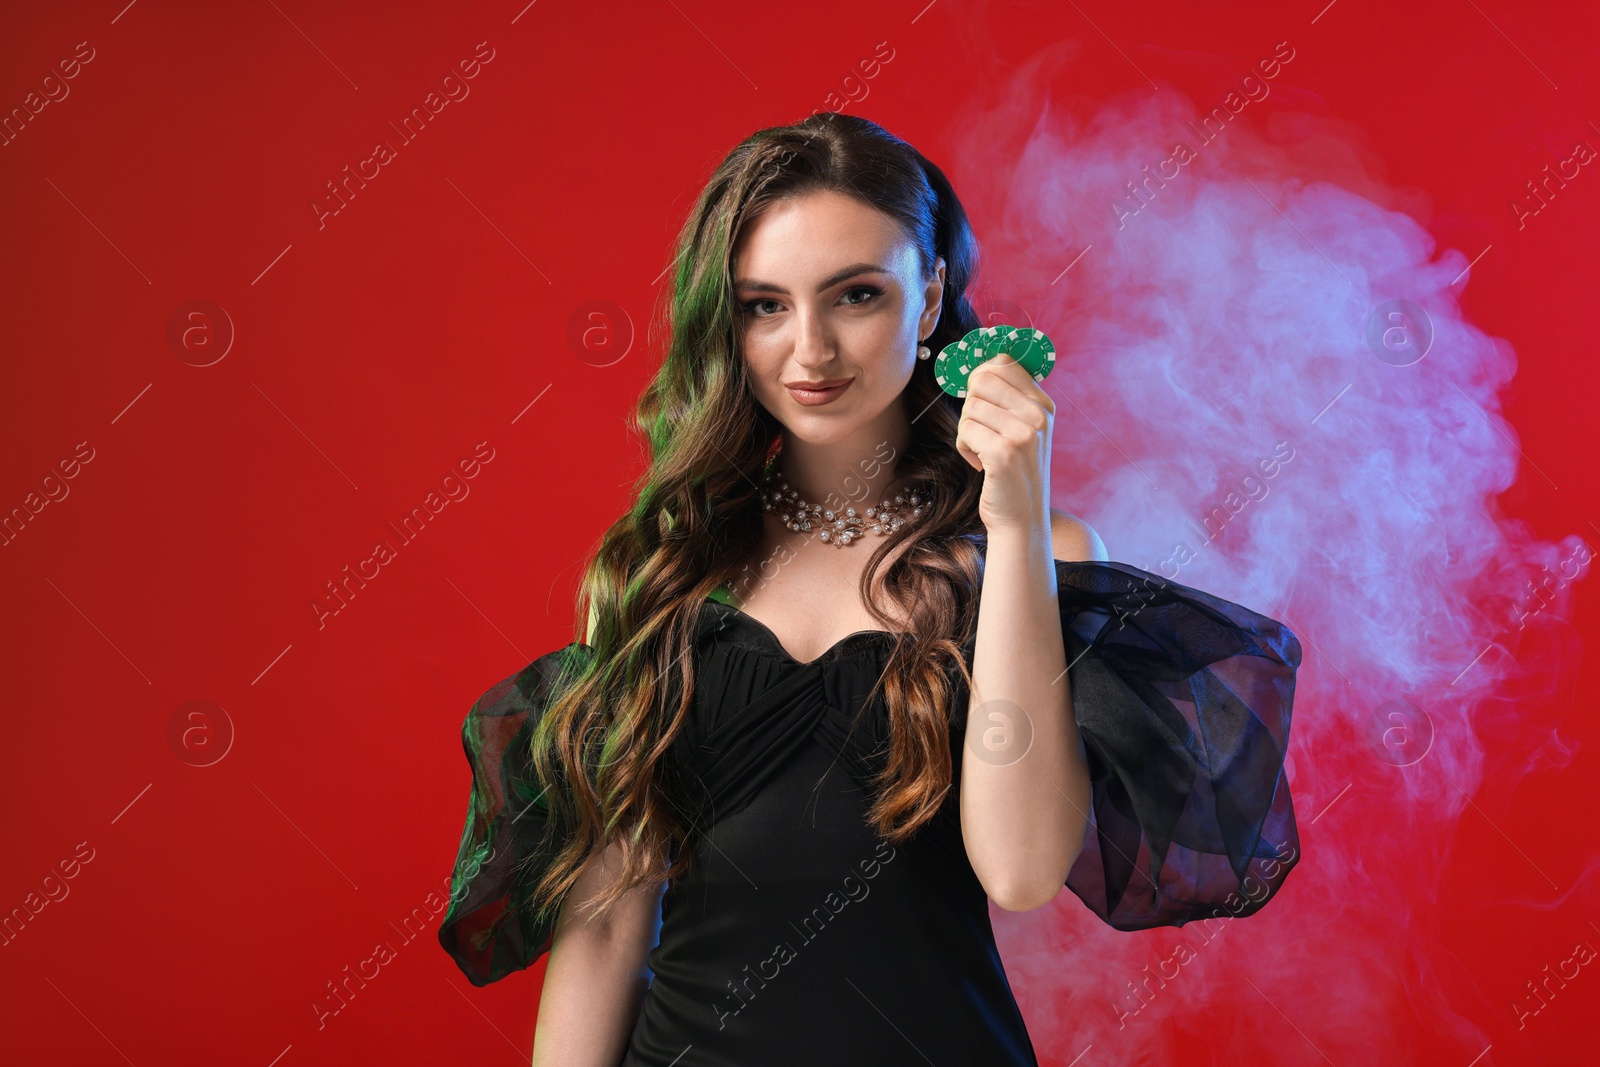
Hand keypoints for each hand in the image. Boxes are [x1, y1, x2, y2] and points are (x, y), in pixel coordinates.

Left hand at [953, 352, 1054, 534]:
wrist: (1022, 519)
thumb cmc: (1014, 473)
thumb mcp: (1024, 431)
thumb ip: (1009, 400)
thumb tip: (976, 369)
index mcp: (1044, 404)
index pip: (1004, 362)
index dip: (980, 375)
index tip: (978, 398)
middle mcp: (1038, 415)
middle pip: (982, 380)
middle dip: (970, 403)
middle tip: (979, 429)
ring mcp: (1023, 433)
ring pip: (970, 407)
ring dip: (966, 430)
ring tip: (982, 450)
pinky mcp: (1004, 452)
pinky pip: (965, 430)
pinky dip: (964, 447)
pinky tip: (979, 463)